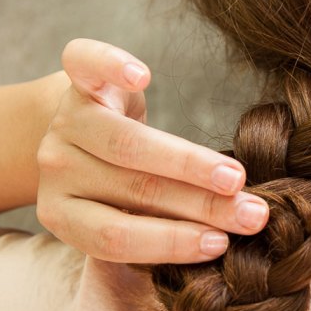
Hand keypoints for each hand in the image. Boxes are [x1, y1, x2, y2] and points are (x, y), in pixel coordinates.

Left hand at [36, 39, 267, 262]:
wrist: (82, 131)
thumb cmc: (119, 181)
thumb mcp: (128, 212)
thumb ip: (160, 225)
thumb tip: (226, 243)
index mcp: (63, 213)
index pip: (113, 236)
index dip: (168, 243)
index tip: (220, 244)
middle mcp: (58, 169)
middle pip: (134, 189)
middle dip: (202, 206)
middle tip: (252, 215)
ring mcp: (67, 122)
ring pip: (128, 145)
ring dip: (190, 162)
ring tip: (237, 177)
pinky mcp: (79, 80)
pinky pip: (88, 66)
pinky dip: (113, 67)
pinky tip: (142, 77)